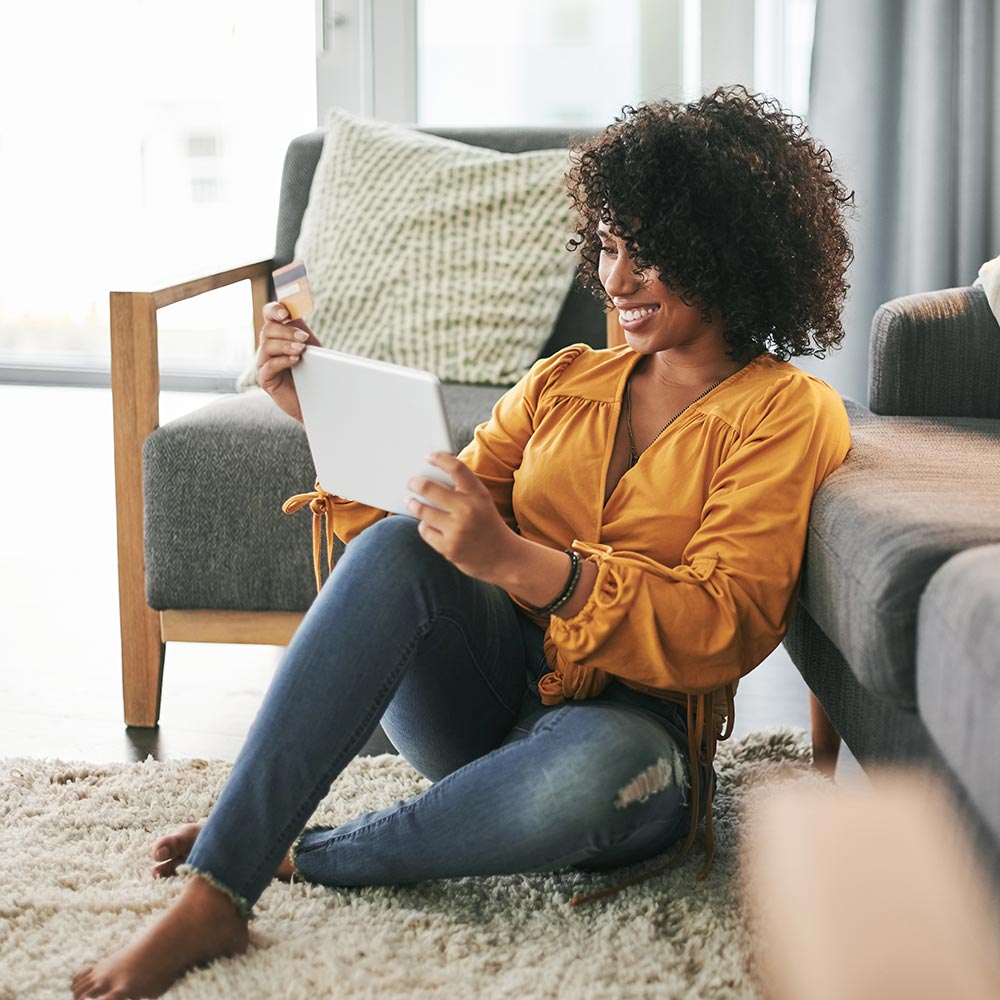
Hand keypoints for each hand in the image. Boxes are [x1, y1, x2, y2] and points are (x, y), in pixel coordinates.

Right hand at [256, 302, 321, 422]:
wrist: (316, 399)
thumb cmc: (313, 371)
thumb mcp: (309, 346)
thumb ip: (300, 328)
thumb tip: (295, 308)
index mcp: (278, 334)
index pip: (269, 314)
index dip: (274, 310)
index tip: (285, 313)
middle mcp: (268, 346)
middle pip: (268, 330)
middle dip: (287, 332)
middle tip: (304, 338)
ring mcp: (264, 362)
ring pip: (267, 346)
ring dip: (286, 345)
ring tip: (301, 350)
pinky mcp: (264, 378)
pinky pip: (268, 366)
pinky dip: (282, 360)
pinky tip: (295, 360)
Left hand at [406, 453, 520, 582]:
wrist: (505, 558)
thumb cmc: (487, 525)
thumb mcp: (482, 502)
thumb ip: (462, 490)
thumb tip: (429, 477)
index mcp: (478, 495)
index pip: (456, 468)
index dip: (440, 458)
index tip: (428, 456)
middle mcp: (468, 510)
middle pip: (430, 488)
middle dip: (415, 483)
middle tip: (411, 482)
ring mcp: (457, 530)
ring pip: (422, 511)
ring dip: (414, 505)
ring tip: (410, 501)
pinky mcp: (449, 548)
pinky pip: (425, 530)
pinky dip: (425, 526)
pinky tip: (428, 525)